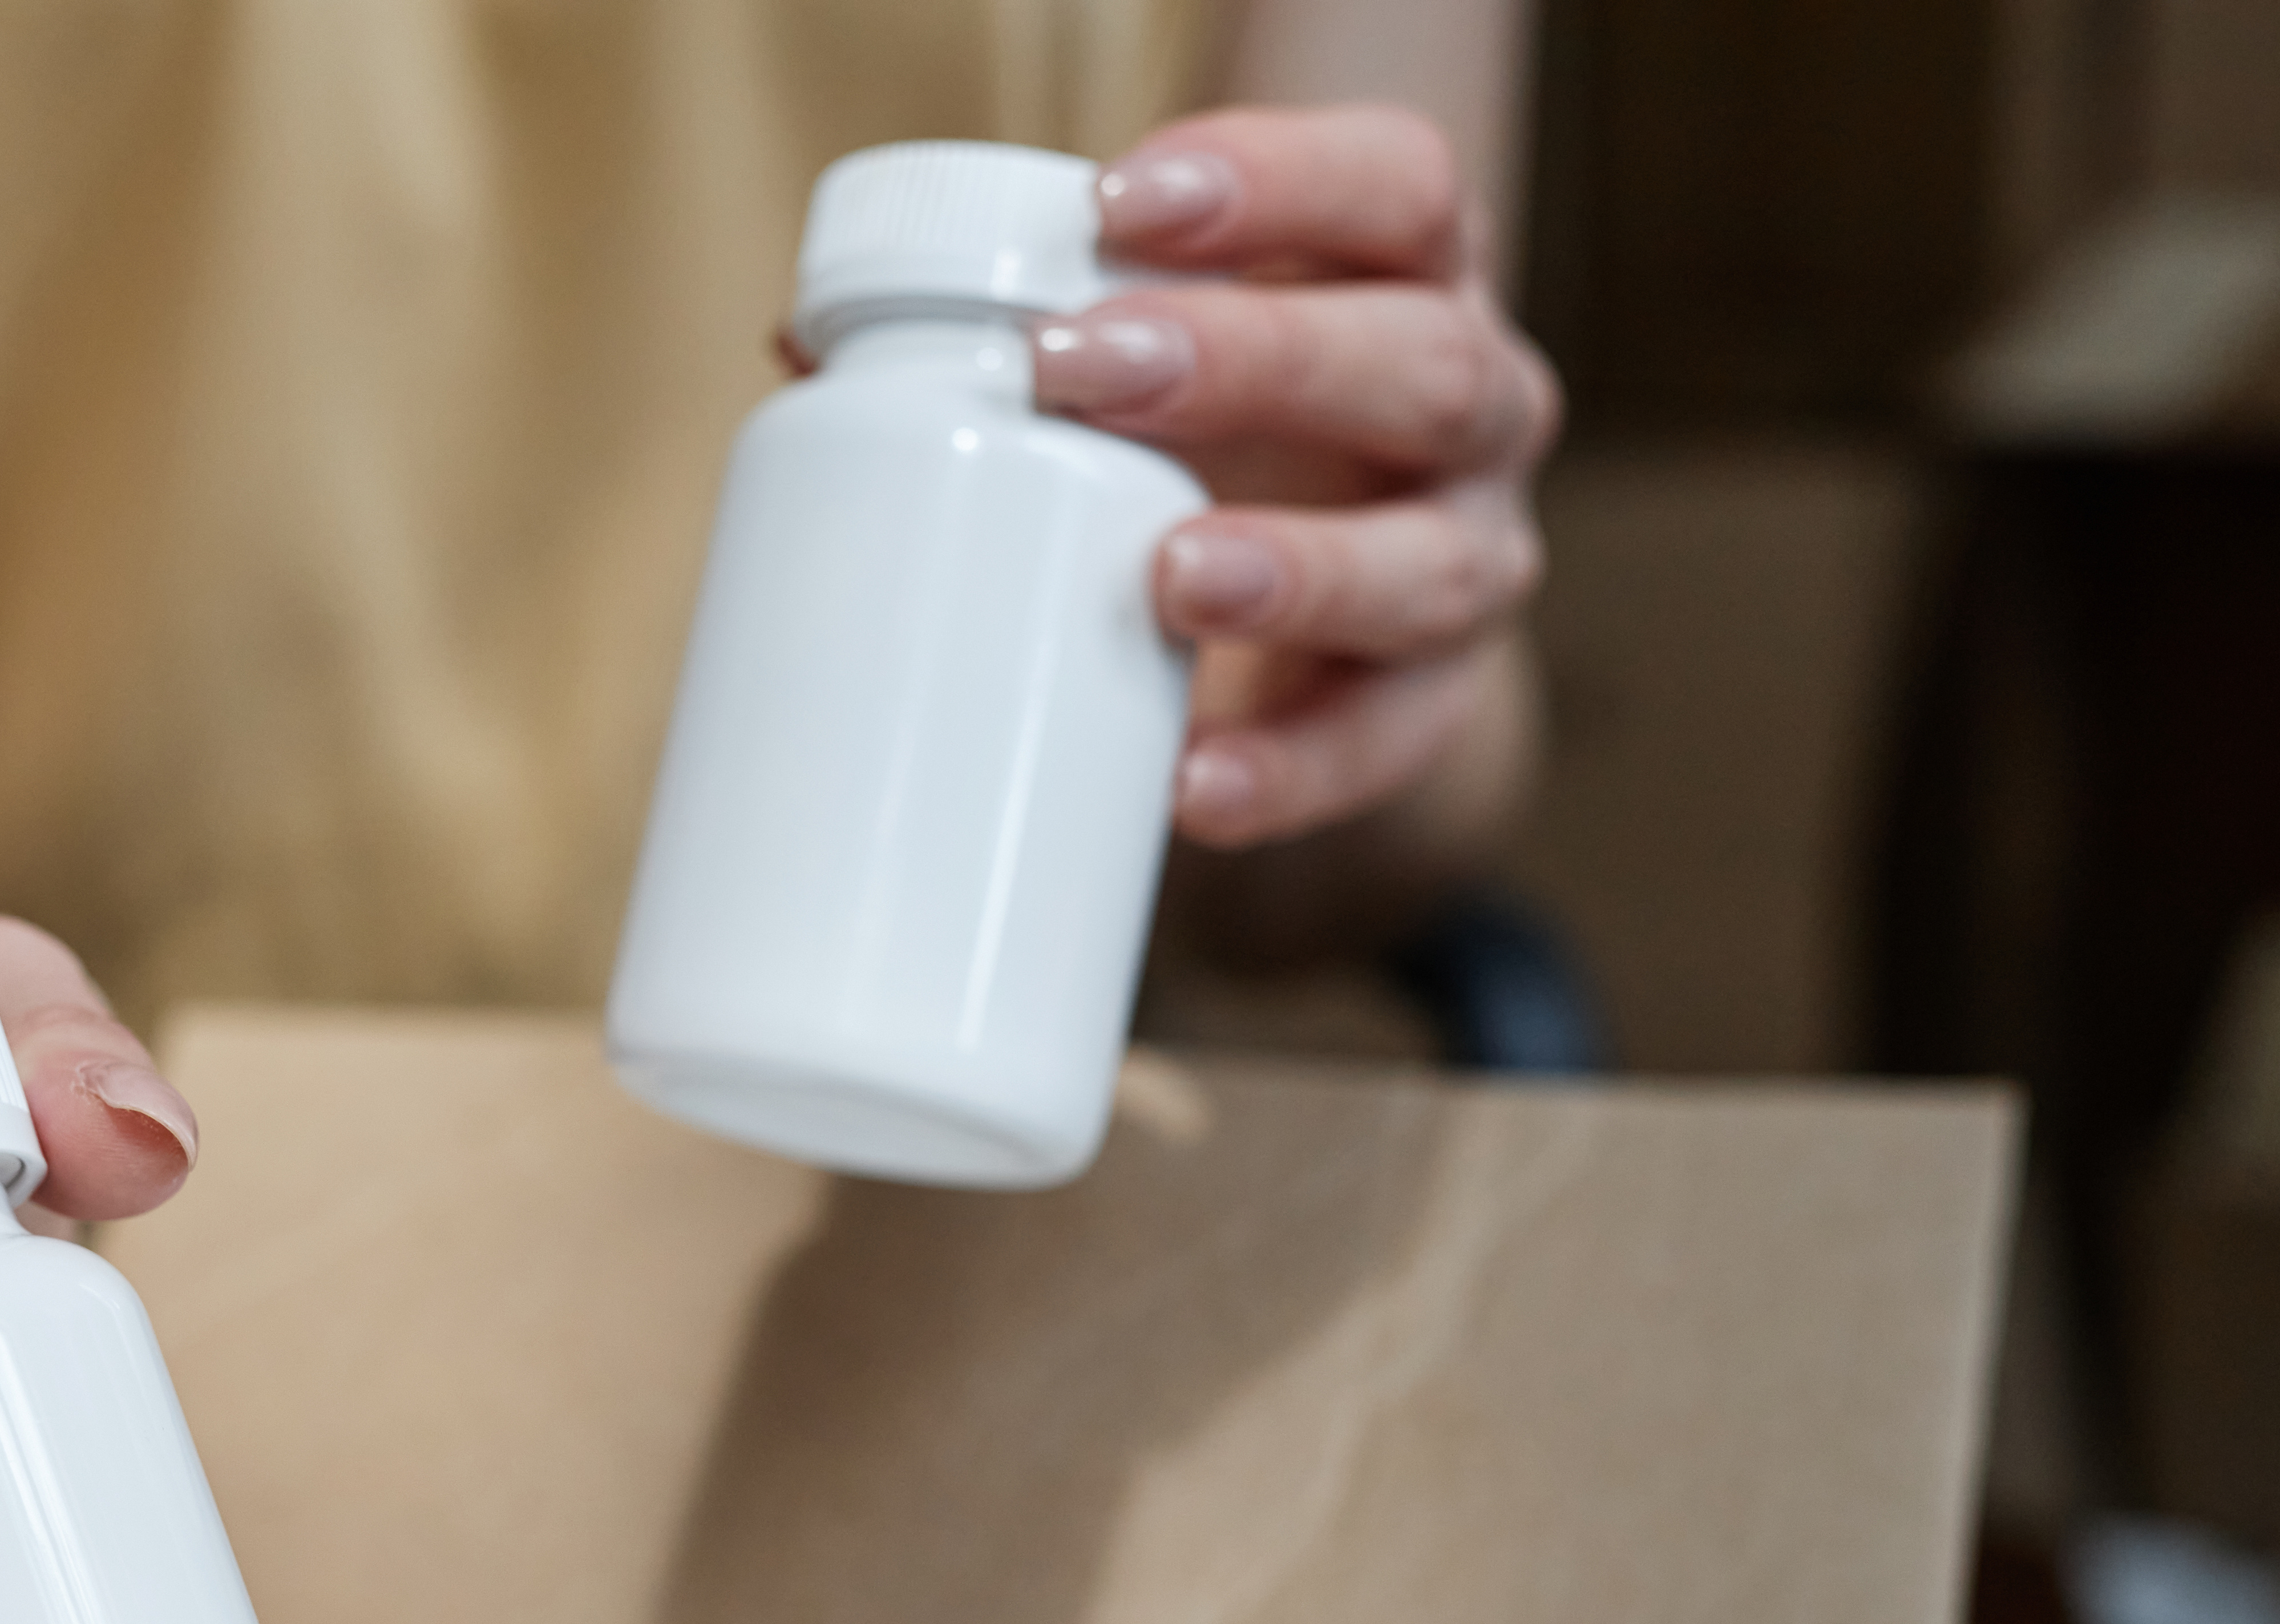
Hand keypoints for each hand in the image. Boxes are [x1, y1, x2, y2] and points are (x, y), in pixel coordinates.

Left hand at [1048, 105, 1556, 851]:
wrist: (1311, 593)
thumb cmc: (1208, 428)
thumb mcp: (1151, 356)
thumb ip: (1021, 339)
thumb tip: (805, 354)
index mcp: (1411, 279)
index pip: (1392, 186)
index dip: (1278, 182)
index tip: (1116, 204)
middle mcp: (1474, 407)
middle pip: (1419, 363)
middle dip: (1252, 361)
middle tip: (1081, 372)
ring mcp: (1471, 556)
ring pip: (1432, 562)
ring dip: (1300, 571)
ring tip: (1167, 580)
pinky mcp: (1437, 700)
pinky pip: (1387, 742)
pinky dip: (1289, 769)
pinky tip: (1187, 784)